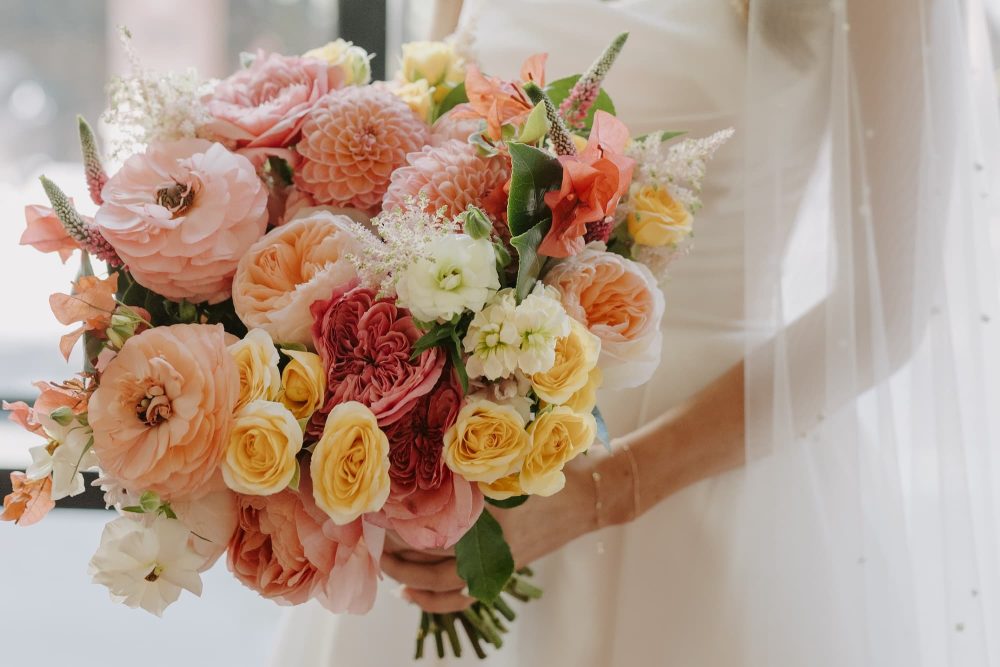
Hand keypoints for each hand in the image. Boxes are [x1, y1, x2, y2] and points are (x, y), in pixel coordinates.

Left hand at [381, 456, 600, 612]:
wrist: (595, 493)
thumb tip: (424, 461)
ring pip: (444, 582)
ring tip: (385, 564)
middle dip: (398, 552)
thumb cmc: (557, 466)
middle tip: (372, 539)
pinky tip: (409, 592)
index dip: (401, 524)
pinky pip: (464, 595)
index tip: (375, 513)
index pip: (434, 527)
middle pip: (433, 559)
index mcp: (492, 513)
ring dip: (410, 576)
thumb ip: (474, 464)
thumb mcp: (513, 458)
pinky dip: (435, 600)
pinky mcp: (507, 568)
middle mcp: (494, 542)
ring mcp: (501, 559)